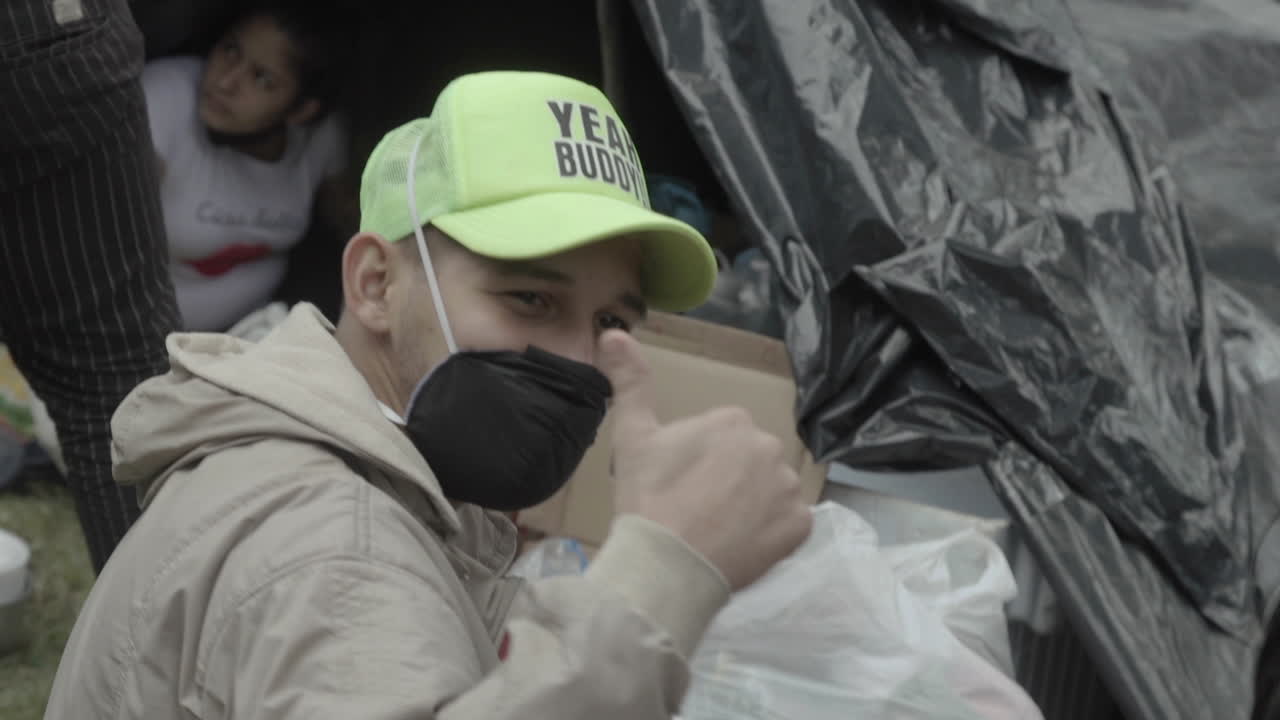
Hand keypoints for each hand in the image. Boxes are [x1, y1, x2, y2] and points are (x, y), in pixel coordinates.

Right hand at [597, 329, 812, 590]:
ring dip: (752, 507)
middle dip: (729, 481)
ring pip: (771, 492)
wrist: (665, 565)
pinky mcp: (800, 526)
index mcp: (732, 421)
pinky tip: (741, 545)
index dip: (698, 463)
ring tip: (717, 531)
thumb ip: (630, 380)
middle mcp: (769, 447)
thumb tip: (612, 331)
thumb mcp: (632, 435)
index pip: (721, 438)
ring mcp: (789, 489)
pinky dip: (772, 535)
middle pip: (749, 463)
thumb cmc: (647, 497)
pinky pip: (789, 525)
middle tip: (695, 509)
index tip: (678, 484)